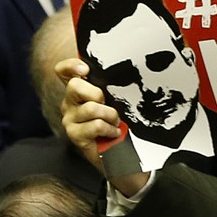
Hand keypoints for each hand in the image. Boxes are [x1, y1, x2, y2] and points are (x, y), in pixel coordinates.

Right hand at [56, 57, 150, 196]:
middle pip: (75, 86)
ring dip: (109, 115)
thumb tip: (151, 61)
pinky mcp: (75, 134)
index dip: (72, 66)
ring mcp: (71, 119)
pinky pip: (92, 125)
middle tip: (112, 105)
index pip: (65, 71)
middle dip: (98, 93)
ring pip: (89, 107)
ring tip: (117, 122)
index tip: (87, 69)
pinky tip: (114, 133)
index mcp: (81, 89)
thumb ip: (121, 85)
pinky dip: (107, 129)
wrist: (124, 155)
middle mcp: (71, 102)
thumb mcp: (122, 101)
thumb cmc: (124, 123)